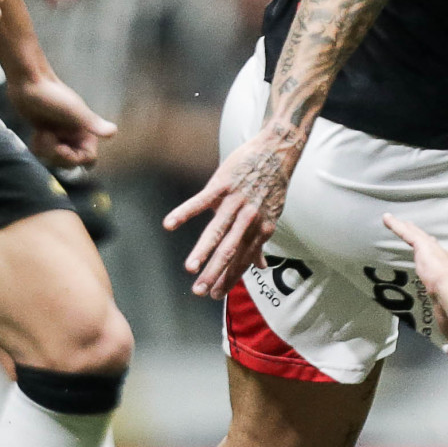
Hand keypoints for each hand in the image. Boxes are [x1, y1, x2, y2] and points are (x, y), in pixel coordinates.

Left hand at [7, 70, 115, 167]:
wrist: (28, 83)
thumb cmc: (51, 95)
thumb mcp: (74, 111)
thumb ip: (93, 123)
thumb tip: (114, 132)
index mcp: (86, 130)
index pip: (88, 158)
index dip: (74, 158)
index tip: (61, 148)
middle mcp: (75, 135)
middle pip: (71, 162)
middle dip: (56, 153)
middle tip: (48, 136)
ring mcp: (60, 135)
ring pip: (56, 158)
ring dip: (46, 149)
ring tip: (41, 133)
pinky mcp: (46, 134)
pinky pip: (44, 153)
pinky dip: (39, 147)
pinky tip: (36, 134)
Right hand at [164, 128, 298, 297]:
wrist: (277, 150)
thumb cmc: (272, 186)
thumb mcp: (272, 217)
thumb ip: (261, 243)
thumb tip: (261, 267)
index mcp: (261, 230)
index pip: (242, 260)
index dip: (228, 279)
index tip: (215, 296)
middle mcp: (250, 219)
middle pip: (230, 251)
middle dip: (214, 273)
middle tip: (200, 291)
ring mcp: (236, 201)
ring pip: (217, 230)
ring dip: (203, 251)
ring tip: (190, 268)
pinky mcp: (224, 184)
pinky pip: (202, 201)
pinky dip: (185, 212)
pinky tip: (169, 224)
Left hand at [383, 214, 447, 366]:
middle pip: (437, 256)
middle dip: (431, 250)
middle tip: (426, 244)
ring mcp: (436, 256)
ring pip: (421, 240)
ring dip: (412, 232)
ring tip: (402, 224)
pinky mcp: (425, 247)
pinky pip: (409, 234)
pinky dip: (399, 226)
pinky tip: (387, 219)